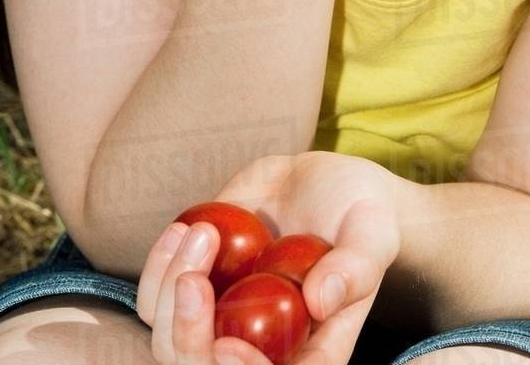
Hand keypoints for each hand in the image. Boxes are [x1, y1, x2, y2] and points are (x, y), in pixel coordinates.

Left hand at [138, 152, 401, 364]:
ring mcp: (222, 318)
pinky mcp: (199, 284)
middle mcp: (258, 346)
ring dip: (170, 291)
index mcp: (308, 352)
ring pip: (168, 337)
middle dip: (187, 337)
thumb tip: (323, 299)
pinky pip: (157, 296)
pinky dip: (159, 266)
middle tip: (193, 281)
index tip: (227, 346)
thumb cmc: (361, 214)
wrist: (325, 183)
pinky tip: (184, 228)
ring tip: (200, 234)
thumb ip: (356, 267)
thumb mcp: (372, 232)